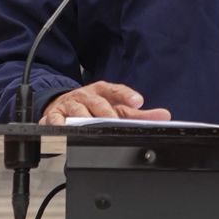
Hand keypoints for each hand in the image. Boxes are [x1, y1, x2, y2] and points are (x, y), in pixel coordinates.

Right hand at [39, 81, 170, 125]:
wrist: (62, 104)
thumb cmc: (93, 107)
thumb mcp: (115, 108)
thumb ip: (139, 115)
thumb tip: (164, 116)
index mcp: (102, 92)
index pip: (116, 91)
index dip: (127, 95)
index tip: (138, 101)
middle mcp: (87, 96)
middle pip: (97, 103)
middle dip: (106, 112)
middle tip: (113, 120)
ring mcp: (70, 105)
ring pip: (77, 110)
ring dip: (83, 118)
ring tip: (88, 124)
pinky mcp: (54, 115)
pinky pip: (54, 118)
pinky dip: (57, 123)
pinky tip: (61, 127)